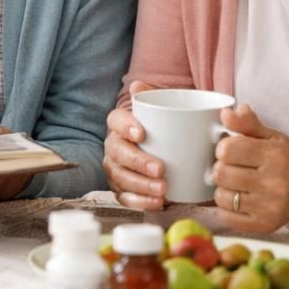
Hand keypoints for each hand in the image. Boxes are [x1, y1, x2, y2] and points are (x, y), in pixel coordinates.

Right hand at [103, 81, 165, 209]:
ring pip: (119, 177)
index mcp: (121, 123)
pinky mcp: (122, 188)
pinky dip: (140, 202)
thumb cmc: (169, 128)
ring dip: (140, 185)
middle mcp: (114, 144)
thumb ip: (158, 97)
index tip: (142, 133)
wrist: (175, 151)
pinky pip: (125, 197)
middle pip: (117, 152)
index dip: (125, 126)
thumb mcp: (169, 110)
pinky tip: (158, 203)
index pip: (115, 120)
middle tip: (160, 169)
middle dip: (137, 162)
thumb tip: (138, 85)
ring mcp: (116, 167)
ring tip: (163, 190)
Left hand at [212, 104, 288, 232]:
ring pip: (221, 196)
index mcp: (275, 156)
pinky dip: (227, 208)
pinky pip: (227, 217)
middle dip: (221, 167)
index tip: (231, 149)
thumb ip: (247, 123)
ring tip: (236, 184)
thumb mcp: (271, 136)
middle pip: (221, 173)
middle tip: (232, 167)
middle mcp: (275, 184)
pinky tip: (239, 199)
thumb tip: (226, 114)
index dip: (224, 148)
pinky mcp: (265, 225)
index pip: (228, 149)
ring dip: (223, 189)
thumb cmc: (288, 160)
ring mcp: (270, 207)